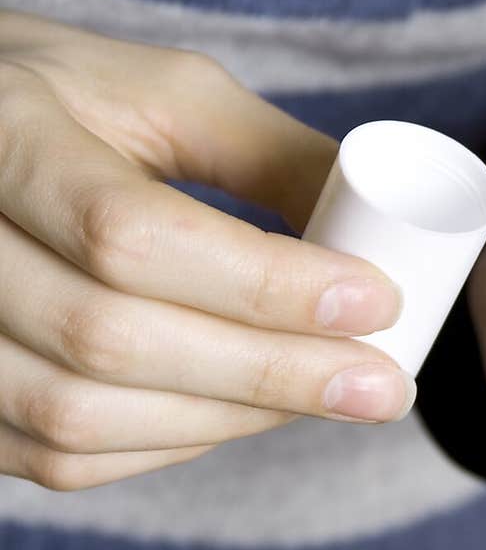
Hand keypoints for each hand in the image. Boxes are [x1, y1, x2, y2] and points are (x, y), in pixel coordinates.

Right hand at [0, 12, 412, 489]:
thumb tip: (376, 239)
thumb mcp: (163, 94)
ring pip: (79, 416)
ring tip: (327, 398)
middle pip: (108, 340)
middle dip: (269, 373)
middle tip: (383, 384)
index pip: (130, 234)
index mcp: (3, 134)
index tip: (377, 301)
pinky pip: (57, 455)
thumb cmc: (70, 101)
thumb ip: (267, 157)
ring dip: (227, 419)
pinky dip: (168, 445)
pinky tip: (241, 415)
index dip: (262, 284)